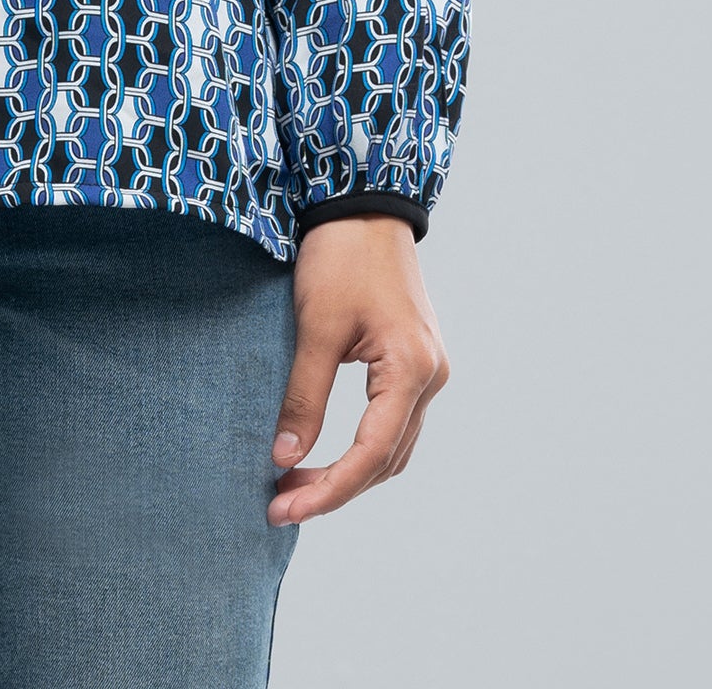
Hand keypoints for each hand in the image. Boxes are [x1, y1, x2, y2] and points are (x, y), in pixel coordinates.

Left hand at [268, 217, 448, 525]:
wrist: (362, 202)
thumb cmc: (341, 255)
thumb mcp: (316, 326)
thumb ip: (303, 396)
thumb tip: (284, 459)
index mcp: (412, 369)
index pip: (371, 455)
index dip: (327, 490)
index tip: (284, 508)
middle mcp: (430, 377)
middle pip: (385, 460)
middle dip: (334, 488)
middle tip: (280, 504)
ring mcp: (427, 370)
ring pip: (391, 447)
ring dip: (348, 473)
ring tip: (295, 486)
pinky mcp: (413, 361)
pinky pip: (392, 423)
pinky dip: (360, 448)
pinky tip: (325, 456)